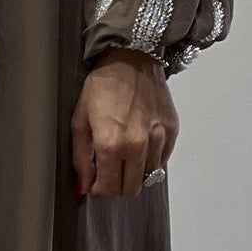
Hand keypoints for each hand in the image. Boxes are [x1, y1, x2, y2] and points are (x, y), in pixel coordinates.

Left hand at [70, 47, 177, 198]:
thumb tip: (83, 186)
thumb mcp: (80, 120)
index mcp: (110, 144)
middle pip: (130, 189)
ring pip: (148, 177)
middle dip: (116, 186)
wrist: (131, 58)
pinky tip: (139, 146)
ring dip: (134, 173)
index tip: (95, 184)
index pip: (108, 189)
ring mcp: (157, 138)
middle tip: (108, 173)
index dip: (99, 191)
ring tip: (123, 156)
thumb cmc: (103, 85)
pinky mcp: (171, 131)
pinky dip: (150, 160)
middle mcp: (137, 145)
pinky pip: (162, 161)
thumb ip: (81, 158)